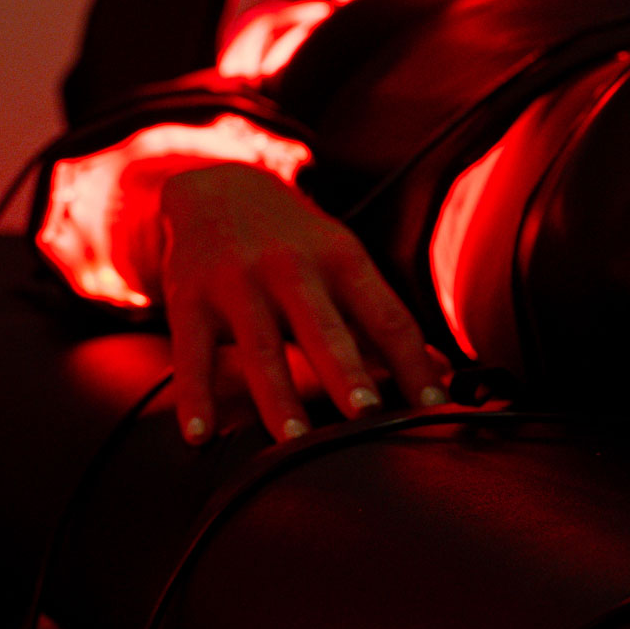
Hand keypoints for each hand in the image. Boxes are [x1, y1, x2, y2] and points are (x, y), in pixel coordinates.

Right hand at [146, 163, 450, 443]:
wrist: (218, 189)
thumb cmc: (297, 242)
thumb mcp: (344, 263)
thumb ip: (382, 321)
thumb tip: (440, 374)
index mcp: (342, 260)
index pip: (387, 317)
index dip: (413, 363)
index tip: (434, 407)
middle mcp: (292, 268)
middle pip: (324, 328)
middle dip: (346, 370)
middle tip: (366, 413)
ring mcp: (238, 283)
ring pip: (260, 348)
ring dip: (277, 397)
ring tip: (293, 439)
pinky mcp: (189, 299)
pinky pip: (190, 356)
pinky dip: (194, 398)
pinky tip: (199, 435)